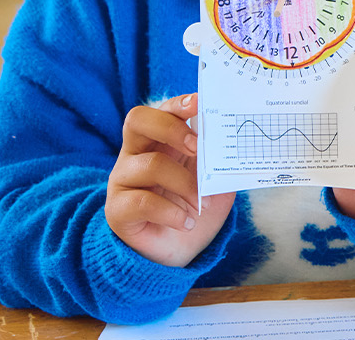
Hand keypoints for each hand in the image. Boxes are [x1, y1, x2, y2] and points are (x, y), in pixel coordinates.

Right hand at [106, 93, 234, 266]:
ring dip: (185, 184)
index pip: (161, 110)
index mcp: (160, 141)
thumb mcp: (213, 181)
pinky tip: (187, 222)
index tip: (200, 103)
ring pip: (150, 165)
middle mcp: (136, 154)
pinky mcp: (117, 209)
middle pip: (139, 121)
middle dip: (172, 129)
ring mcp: (123, 180)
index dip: (178, 104)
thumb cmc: (194, 207)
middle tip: (198, 148)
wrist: (177, 252)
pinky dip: (172, 212)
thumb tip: (237, 145)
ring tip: (201, 204)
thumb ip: (219, 162)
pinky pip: (142, 202)